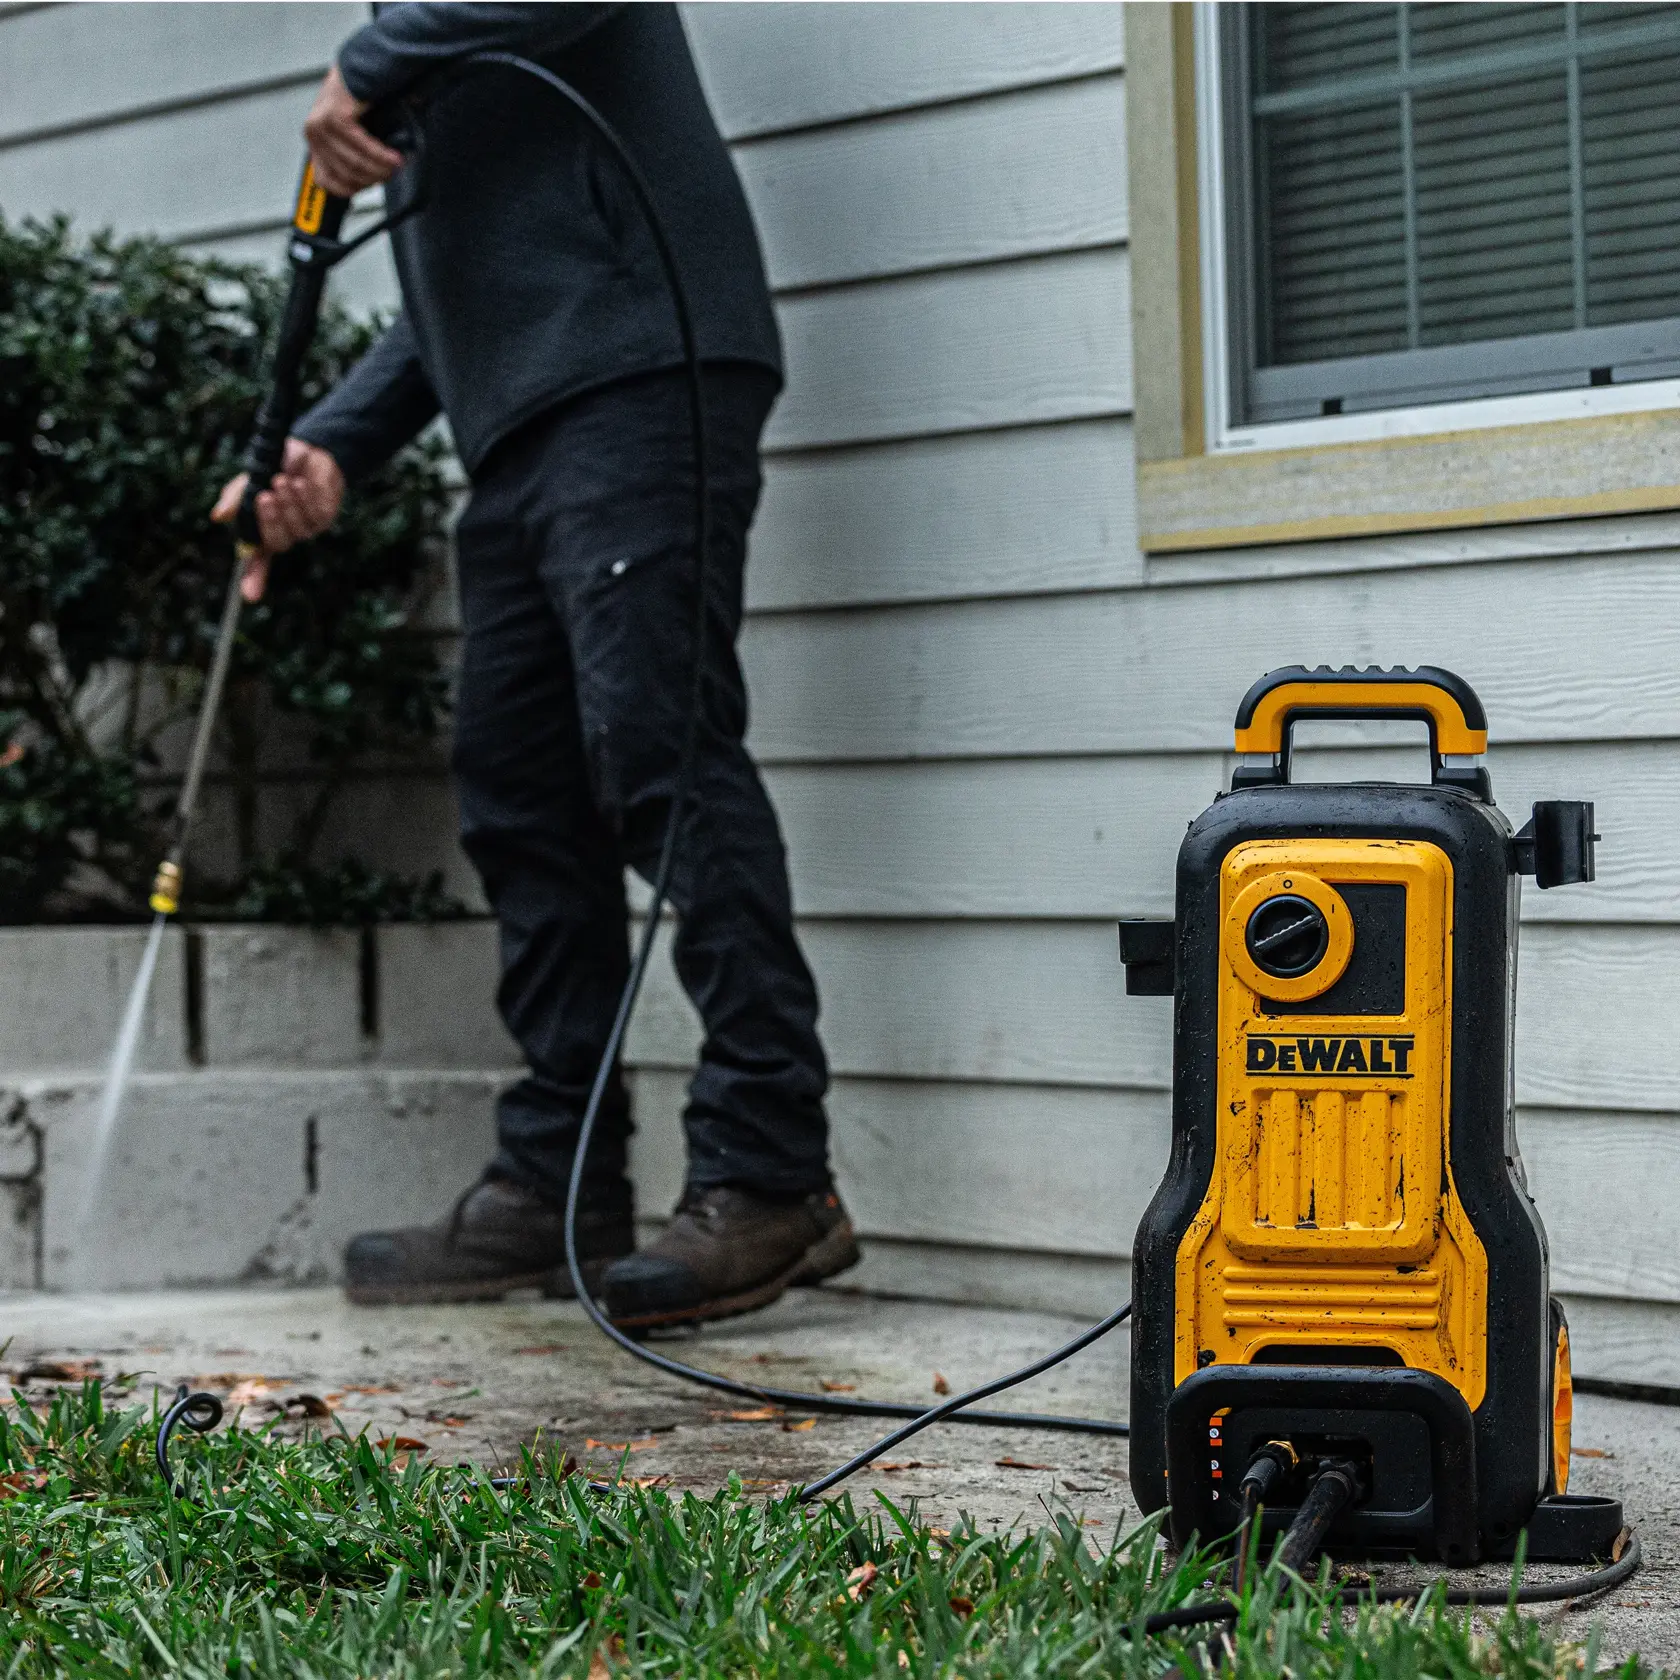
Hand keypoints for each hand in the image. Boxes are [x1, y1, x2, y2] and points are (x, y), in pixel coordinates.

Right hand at [211, 438, 345, 601]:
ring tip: (282, 480)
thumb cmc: (276, 464)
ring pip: (297, 529)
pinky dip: (305, 499)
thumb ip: (238, 497)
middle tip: (263, 496)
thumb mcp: (252, 477)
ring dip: (289, 504)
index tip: (250, 596)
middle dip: (270, 521)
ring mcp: (305, 528)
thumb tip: (219, 517)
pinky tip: (301, 483)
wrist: (307, 448)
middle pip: (277, 543)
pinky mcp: (324, 518)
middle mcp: (284, 533)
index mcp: (262, 528)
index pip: (257, 561)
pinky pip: (314, 516)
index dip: (254, 579)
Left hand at [303, 65, 402, 197]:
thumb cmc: (361, 100)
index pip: (327, 182)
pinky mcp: (334, 116)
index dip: (354, 189)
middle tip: (394, 174)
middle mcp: (312, 133)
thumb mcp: (353, 134)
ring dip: (380, 168)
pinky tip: (394, 158)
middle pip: (345, 173)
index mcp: (314, 141)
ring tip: (398, 165)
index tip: (374, 184)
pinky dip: (381, 155)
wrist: (363, 66)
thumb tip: (368, 180)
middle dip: (374, 178)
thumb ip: (353, 156)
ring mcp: (320, 124)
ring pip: (353, 163)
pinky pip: (361, 146)